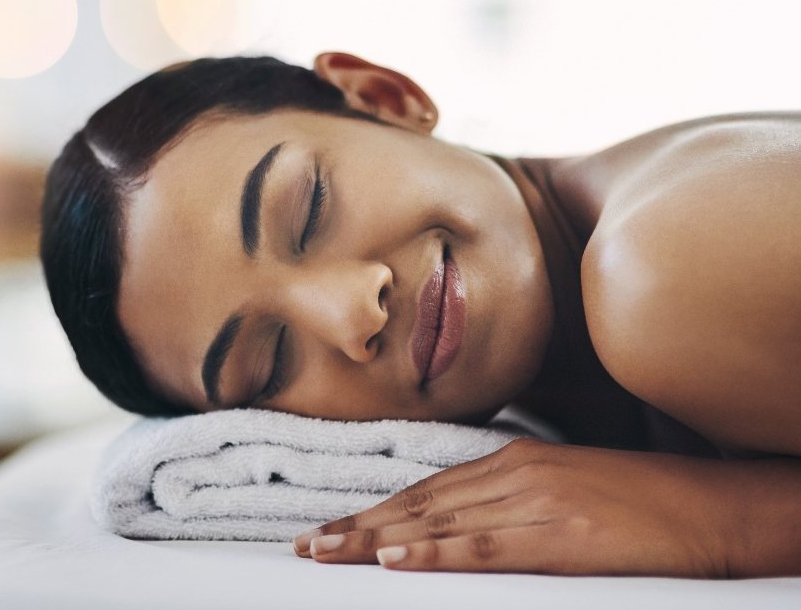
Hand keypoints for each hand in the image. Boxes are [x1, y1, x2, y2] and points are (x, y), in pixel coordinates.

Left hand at [292, 438, 737, 576]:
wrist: (713, 506)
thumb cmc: (642, 502)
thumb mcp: (563, 488)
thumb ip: (507, 500)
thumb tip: (454, 524)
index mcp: (513, 461)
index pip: (424, 491)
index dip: (373, 511)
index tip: (330, 529)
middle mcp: (515, 475)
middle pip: (419, 505)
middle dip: (358, 526)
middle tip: (307, 544)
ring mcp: (537, 504)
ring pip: (439, 524)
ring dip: (376, 540)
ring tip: (330, 553)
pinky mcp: (563, 538)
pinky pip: (486, 547)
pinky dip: (436, 554)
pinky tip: (397, 559)